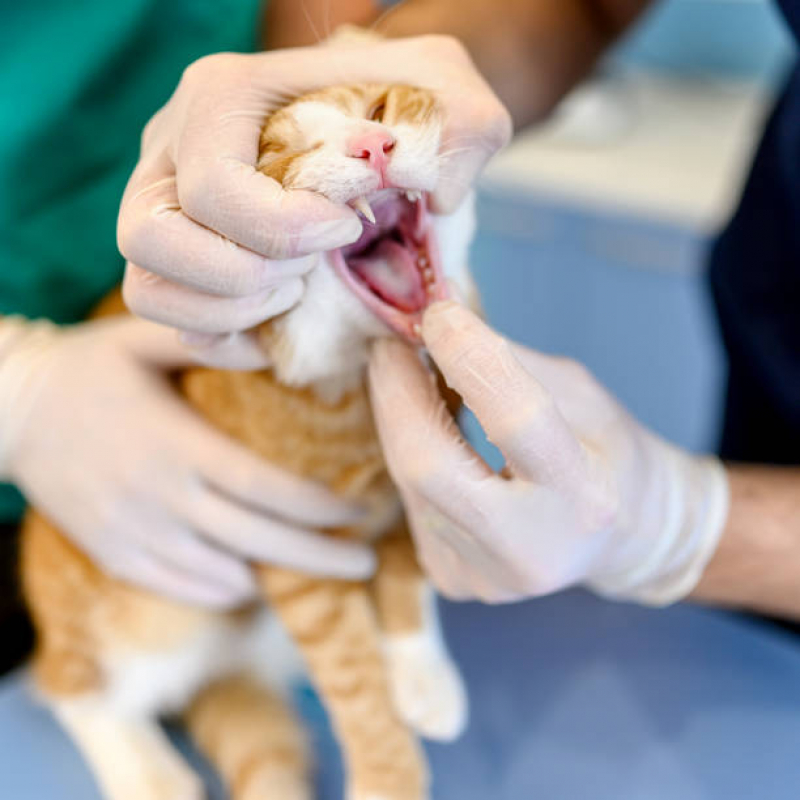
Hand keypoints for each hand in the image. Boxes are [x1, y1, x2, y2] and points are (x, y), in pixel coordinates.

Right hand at [0, 317, 372, 607]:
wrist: (10, 411)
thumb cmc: (88, 369)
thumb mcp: (143, 338)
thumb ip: (207, 343)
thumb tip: (272, 348)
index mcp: (180, 445)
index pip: (268, 489)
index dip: (320, 507)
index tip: (360, 512)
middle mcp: (163, 499)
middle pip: (259, 542)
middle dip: (321, 558)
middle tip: (367, 566)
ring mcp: (137, 535)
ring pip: (224, 576)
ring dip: (275, 576)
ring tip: (317, 569)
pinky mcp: (113, 556)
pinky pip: (181, 589)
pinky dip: (224, 591)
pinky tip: (250, 580)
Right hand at [118, 36, 510, 364]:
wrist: (376, 121)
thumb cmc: (402, 108)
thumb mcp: (449, 93)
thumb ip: (464, 125)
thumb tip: (435, 195)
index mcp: (223, 97)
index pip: (213, 187)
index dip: (283, 230)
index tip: (348, 229)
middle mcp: (173, 151)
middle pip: (148, 239)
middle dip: (241, 276)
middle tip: (308, 268)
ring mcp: (169, 209)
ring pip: (147, 289)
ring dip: (229, 312)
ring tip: (297, 289)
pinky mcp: (185, 261)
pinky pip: (174, 323)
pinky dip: (227, 340)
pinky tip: (283, 319)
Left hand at [368, 302, 728, 604]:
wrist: (620, 541)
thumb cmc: (609, 458)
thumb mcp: (585, 398)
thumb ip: (511, 365)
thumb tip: (438, 323)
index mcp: (583, 500)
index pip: (514, 421)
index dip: (467, 358)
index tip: (437, 313)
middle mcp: (528, 552)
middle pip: (427, 465)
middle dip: (397, 392)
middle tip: (390, 342)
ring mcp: (482, 576)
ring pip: (409, 482)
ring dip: (398, 416)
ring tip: (406, 371)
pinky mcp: (452, 579)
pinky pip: (413, 501)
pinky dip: (411, 453)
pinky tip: (426, 428)